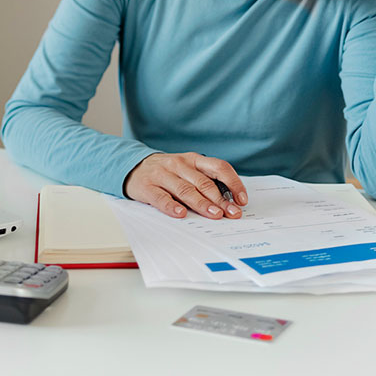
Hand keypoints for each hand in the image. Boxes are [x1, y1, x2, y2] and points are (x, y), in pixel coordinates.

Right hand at [124, 152, 247, 219]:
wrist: (133, 167)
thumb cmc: (167, 172)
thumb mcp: (187, 170)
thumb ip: (205, 181)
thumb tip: (229, 202)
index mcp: (193, 160)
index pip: (219, 168)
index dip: (233, 183)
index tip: (241, 199)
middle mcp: (179, 165)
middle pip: (204, 182)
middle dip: (220, 200)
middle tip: (232, 213)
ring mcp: (163, 175)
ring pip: (185, 190)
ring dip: (202, 204)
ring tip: (214, 215)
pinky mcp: (148, 187)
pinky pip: (161, 197)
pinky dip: (172, 206)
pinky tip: (181, 214)